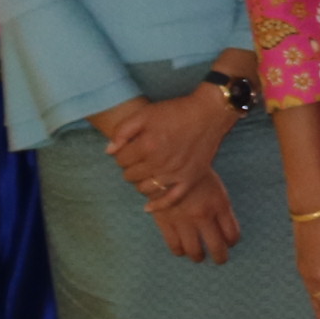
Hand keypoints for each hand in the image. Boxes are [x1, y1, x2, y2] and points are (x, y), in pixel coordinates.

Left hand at [100, 85, 234, 207]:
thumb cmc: (176, 111)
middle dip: (130, 166)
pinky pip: (170, 200)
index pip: (120, 160)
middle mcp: (160, 163)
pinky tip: (148, 207)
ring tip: (146, 171)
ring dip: (140, 181)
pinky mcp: (189, 179)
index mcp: (147, 145)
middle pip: (130, 175)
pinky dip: (158, 205)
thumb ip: (122, 131)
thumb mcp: (145, 113)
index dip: (122, 153)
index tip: (130, 147)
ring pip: (145, 188)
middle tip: (139, 157)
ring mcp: (175, 174)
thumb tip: (109, 151)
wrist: (209, 113)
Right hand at [152, 184, 239, 264]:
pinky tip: (182, 249)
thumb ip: (222, 210)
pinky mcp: (166, 222)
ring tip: (199, 256)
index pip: (233, 235)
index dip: (232, 242)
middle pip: (217, 248)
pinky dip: (180, 251)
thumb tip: (227, 234)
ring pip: (195, 252)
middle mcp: (203, 215)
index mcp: (220, 204)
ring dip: (198, 256)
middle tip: (220, 259)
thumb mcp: (216, 189)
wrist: (167, 163)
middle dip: (220, 257)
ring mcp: (184, 220)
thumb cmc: (194, 176)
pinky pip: (175, 246)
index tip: (230, 243)